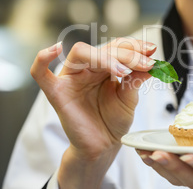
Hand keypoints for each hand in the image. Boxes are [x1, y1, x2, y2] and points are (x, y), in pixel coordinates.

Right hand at [30, 38, 156, 187]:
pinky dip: (42, 59)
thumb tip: (150, 62)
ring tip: (124, 71)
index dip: (134, 46)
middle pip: (103, 49)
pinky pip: (40, 73)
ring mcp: (71, 79)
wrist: (103, 146)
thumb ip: (135, 79)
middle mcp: (86, 69)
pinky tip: (55, 49)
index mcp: (104, 67)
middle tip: (146, 63)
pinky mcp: (57, 93)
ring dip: (105, 57)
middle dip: (127, 54)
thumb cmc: (114, 121)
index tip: (152, 51)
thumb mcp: (129, 98)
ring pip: (82, 54)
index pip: (116, 47)